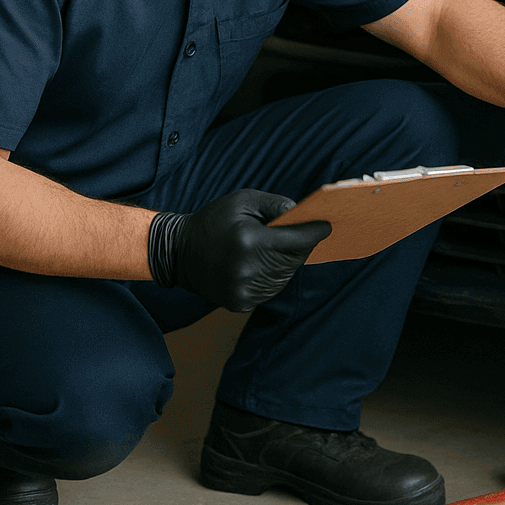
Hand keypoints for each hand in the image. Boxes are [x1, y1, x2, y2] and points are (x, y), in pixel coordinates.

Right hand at [147, 190, 330, 310]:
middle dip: (302, 245)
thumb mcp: (242, 201)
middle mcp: (248, 269)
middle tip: (304, 233)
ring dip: (289, 262)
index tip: (326, 225)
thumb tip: (301, 213)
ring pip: (284, 276)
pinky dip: (274, 276)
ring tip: (281, 247)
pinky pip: (271, 289)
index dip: (314, 232)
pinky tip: (265, 263)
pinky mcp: (240, 303)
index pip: (296, 240)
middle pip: (293, 260)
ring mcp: (244, 289)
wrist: (177, 252)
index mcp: (249, 241)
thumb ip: (274, 204)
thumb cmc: (213, 221)